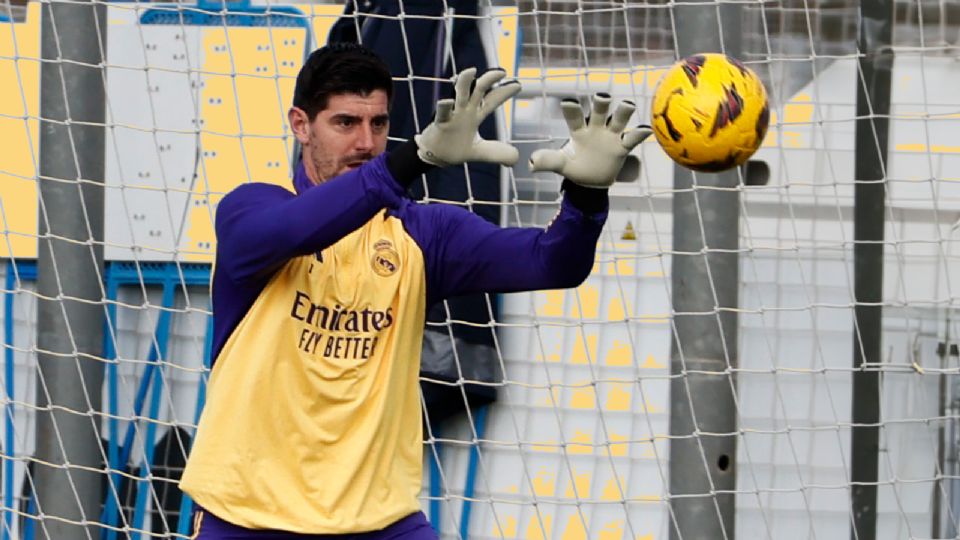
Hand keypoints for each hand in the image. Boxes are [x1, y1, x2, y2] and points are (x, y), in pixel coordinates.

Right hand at [415, 67, 520, 166]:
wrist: (435, 156)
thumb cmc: (456, 148)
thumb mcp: (481, 152)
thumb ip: (498, 153)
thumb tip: (516, 158)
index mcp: (476, 115)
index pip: (492, 100)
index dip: (504, 92)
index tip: (518, 85)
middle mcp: (466, 111)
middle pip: (479, 90)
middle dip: (490, 79)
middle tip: (502, 72)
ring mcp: (453, 114)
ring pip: (459, 94)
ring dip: (464, 81)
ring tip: (471, 70)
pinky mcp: (440, 122)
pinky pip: (442, 112)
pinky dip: (444, 106)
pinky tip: (448, 101)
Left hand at [530, 94, 651, 187]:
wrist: (591, 181)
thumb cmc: (575, 167)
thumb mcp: (561, 165)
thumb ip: (548, 161)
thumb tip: (531, 163)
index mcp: (578, 130)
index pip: (574, 117)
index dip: (572, 109)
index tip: (568, 102)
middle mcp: (596, 128)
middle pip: (599, 110)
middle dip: (601, 103)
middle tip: (601, 98)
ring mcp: (611, 135)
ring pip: (619, 119)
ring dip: (623, 113)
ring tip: (628, 107)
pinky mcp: (622, 147)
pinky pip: (633, 138)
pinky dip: (639, 133)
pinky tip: (646, 129)